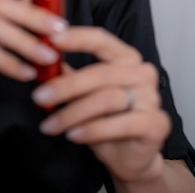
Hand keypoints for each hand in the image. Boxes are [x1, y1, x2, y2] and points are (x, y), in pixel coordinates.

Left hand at [31, 27, 170, 184]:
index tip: (52, 40)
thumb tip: (38, 58)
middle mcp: (142, 72)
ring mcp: (151, 98)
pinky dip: (92, 130)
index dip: (77, 38)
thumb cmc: (105, 120)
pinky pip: (120, 124)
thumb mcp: (83, 93)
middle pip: (100, 73)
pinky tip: (73, 135)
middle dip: (65, 86)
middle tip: (39, 96)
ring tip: (50, 124)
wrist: (129, 158)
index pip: (101, 40)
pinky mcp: (156, 124)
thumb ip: (67, 73)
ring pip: (106, 99)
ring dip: (72, 113)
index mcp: (126, 57)